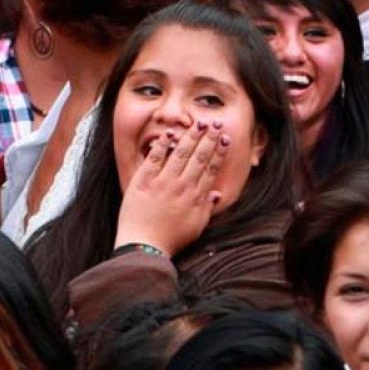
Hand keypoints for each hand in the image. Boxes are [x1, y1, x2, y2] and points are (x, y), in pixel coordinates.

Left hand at [113, 121, 227, 256]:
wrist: (144, 245)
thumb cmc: (170, 238)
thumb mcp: (196, 226)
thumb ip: (207, 208)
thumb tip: (217, 193)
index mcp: (196, 198)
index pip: (211, 169)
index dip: (219, 153)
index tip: (225, 139)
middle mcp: (182, 187)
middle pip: (199, 158)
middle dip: (209, 139)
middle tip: (215, 124)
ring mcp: (162, 183)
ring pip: (180, 154)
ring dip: (190, 137)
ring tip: (199, 123)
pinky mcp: (143, 181)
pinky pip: (154, 158)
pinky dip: (162, 145)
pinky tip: (169, 134)